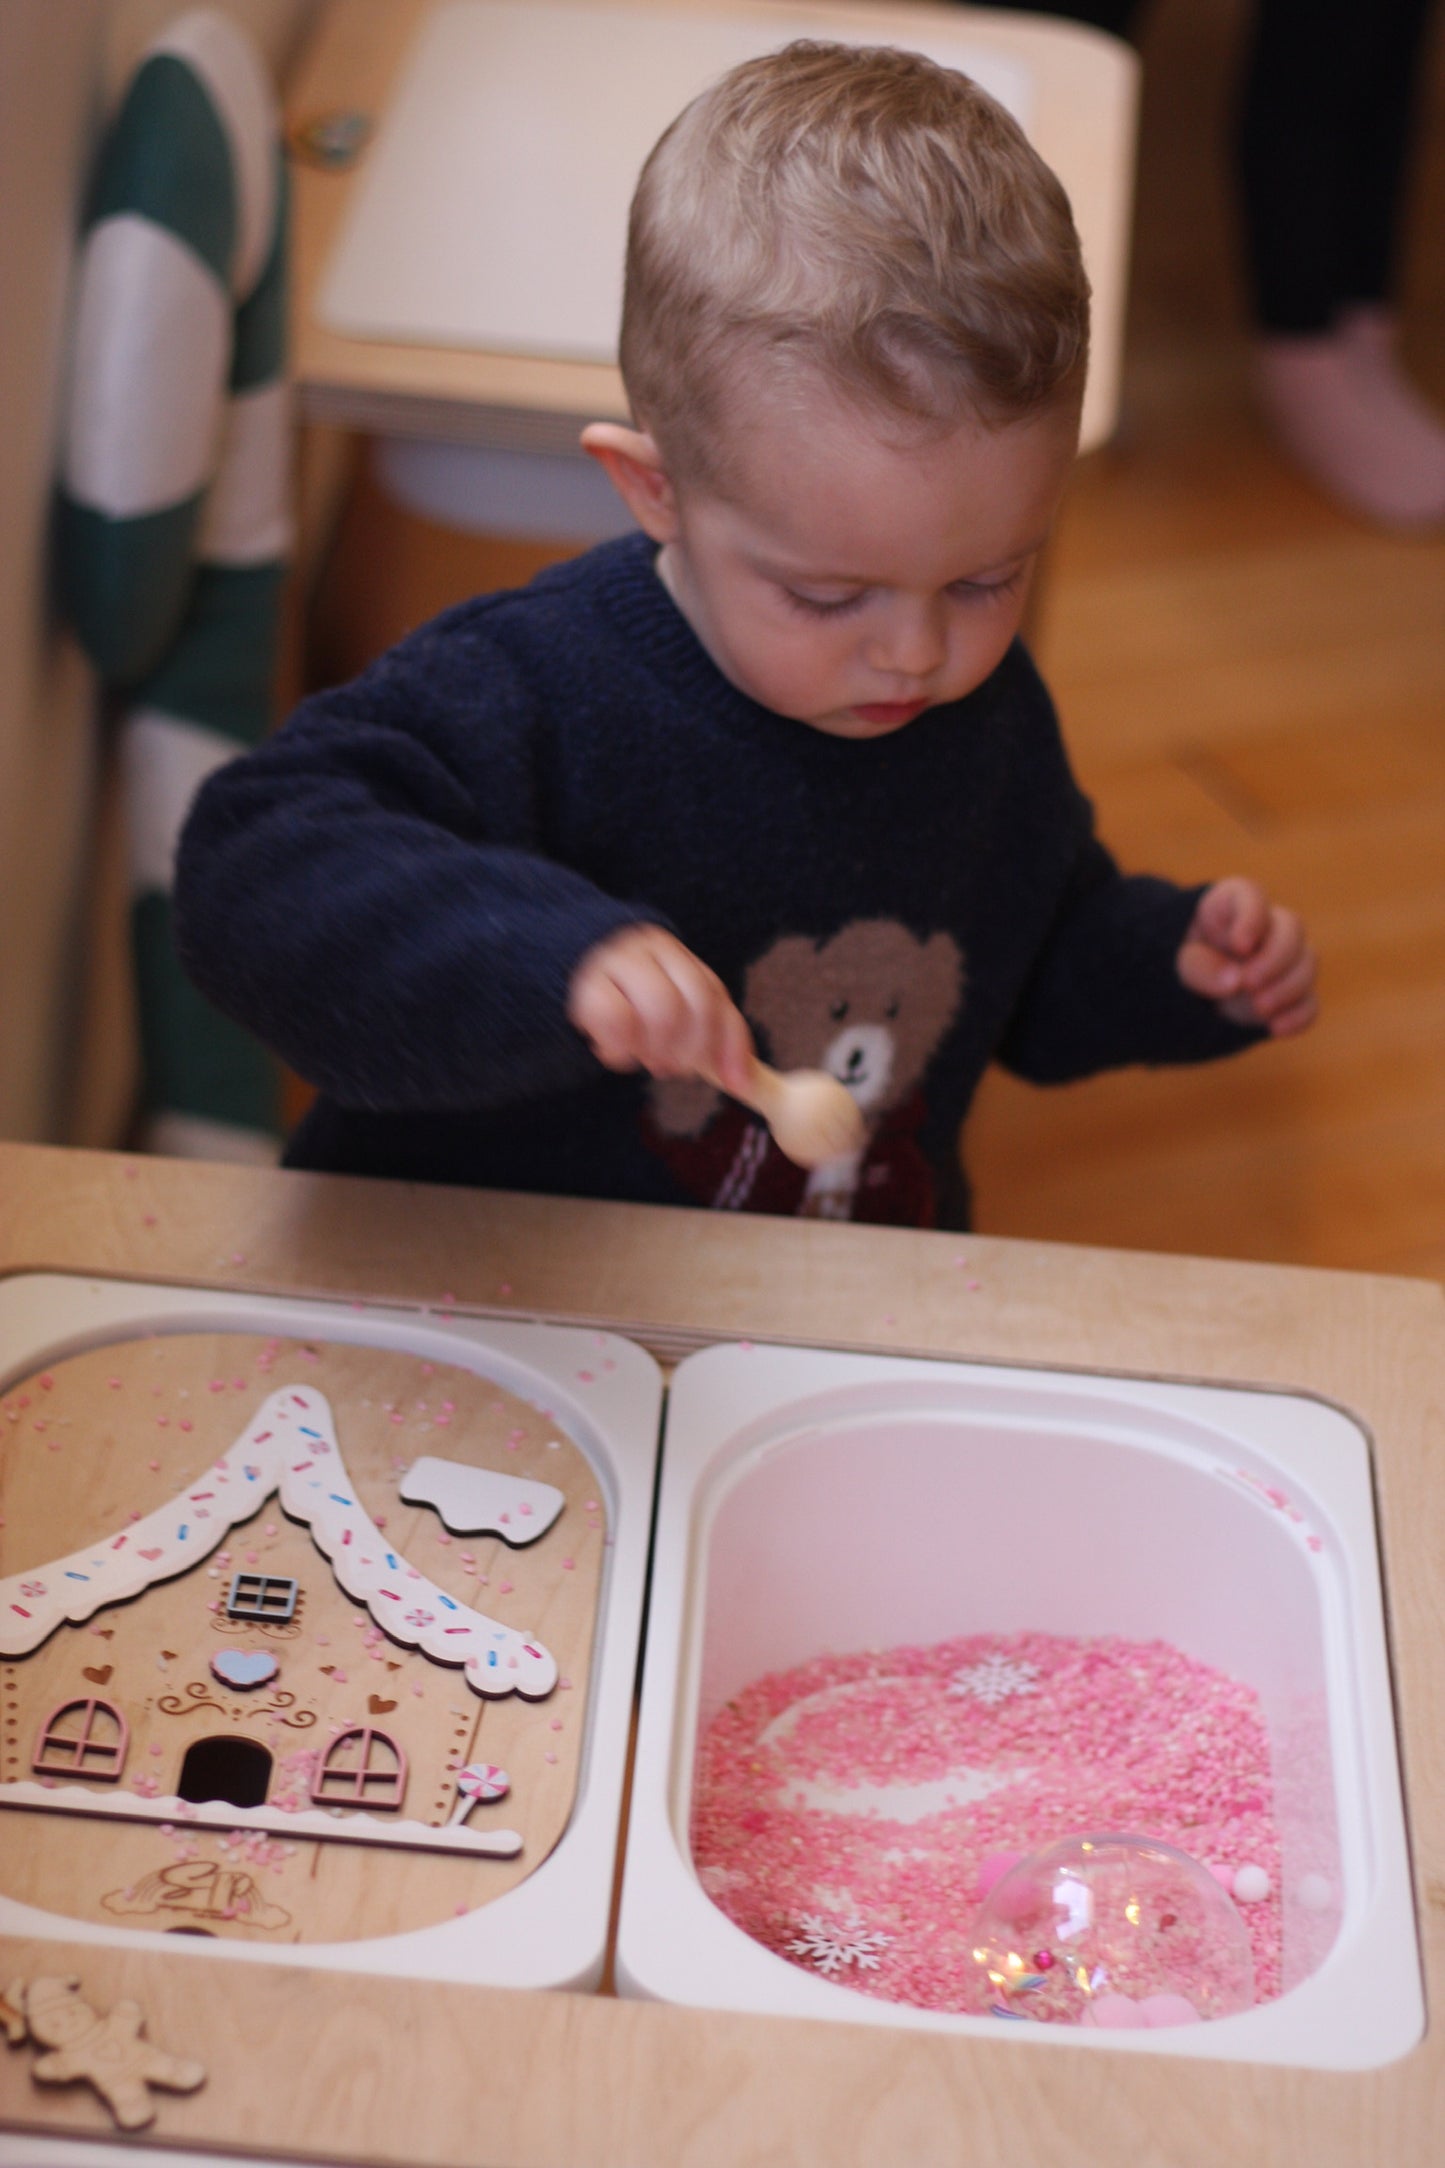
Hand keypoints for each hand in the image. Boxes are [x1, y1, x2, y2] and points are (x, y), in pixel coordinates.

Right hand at [567, 924, 755, 1092]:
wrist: (564, 979)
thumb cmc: (630, 1005)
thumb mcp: (675, 1012)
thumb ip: (713, 1038)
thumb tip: (741, 1082)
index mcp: (677, 955)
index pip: (715, 996)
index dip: (728, 1043)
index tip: (733, 1082)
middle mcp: (651, 949)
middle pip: (695, 1004)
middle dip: (691, 1050)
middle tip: (672, 1068)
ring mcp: (619, 961)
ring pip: (663, 1011)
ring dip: (658, 1050)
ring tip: (644, 1058)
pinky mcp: (586, 985)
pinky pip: (618, 1021)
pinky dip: (622, 1051)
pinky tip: (616, 1054)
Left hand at [1175, 877, 1317, 1036]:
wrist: (1194, 993)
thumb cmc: (1187, 963)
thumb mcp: (1180, 963)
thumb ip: (1200, 967)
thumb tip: (1235, 981)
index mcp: (1233, 905)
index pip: (1252, 896)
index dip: (1253, 919)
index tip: (1240, 947)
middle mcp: (1268, 926)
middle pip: (1292, 928)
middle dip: (1276, 959)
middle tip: (1249, 984)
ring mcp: (1286, 959)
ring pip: (1307, 963)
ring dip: (1288, 988)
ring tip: (1258, 1008)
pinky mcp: (1292, 993)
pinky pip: (1309, 1001)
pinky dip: (1298, 1016)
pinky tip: (1276, 1029)